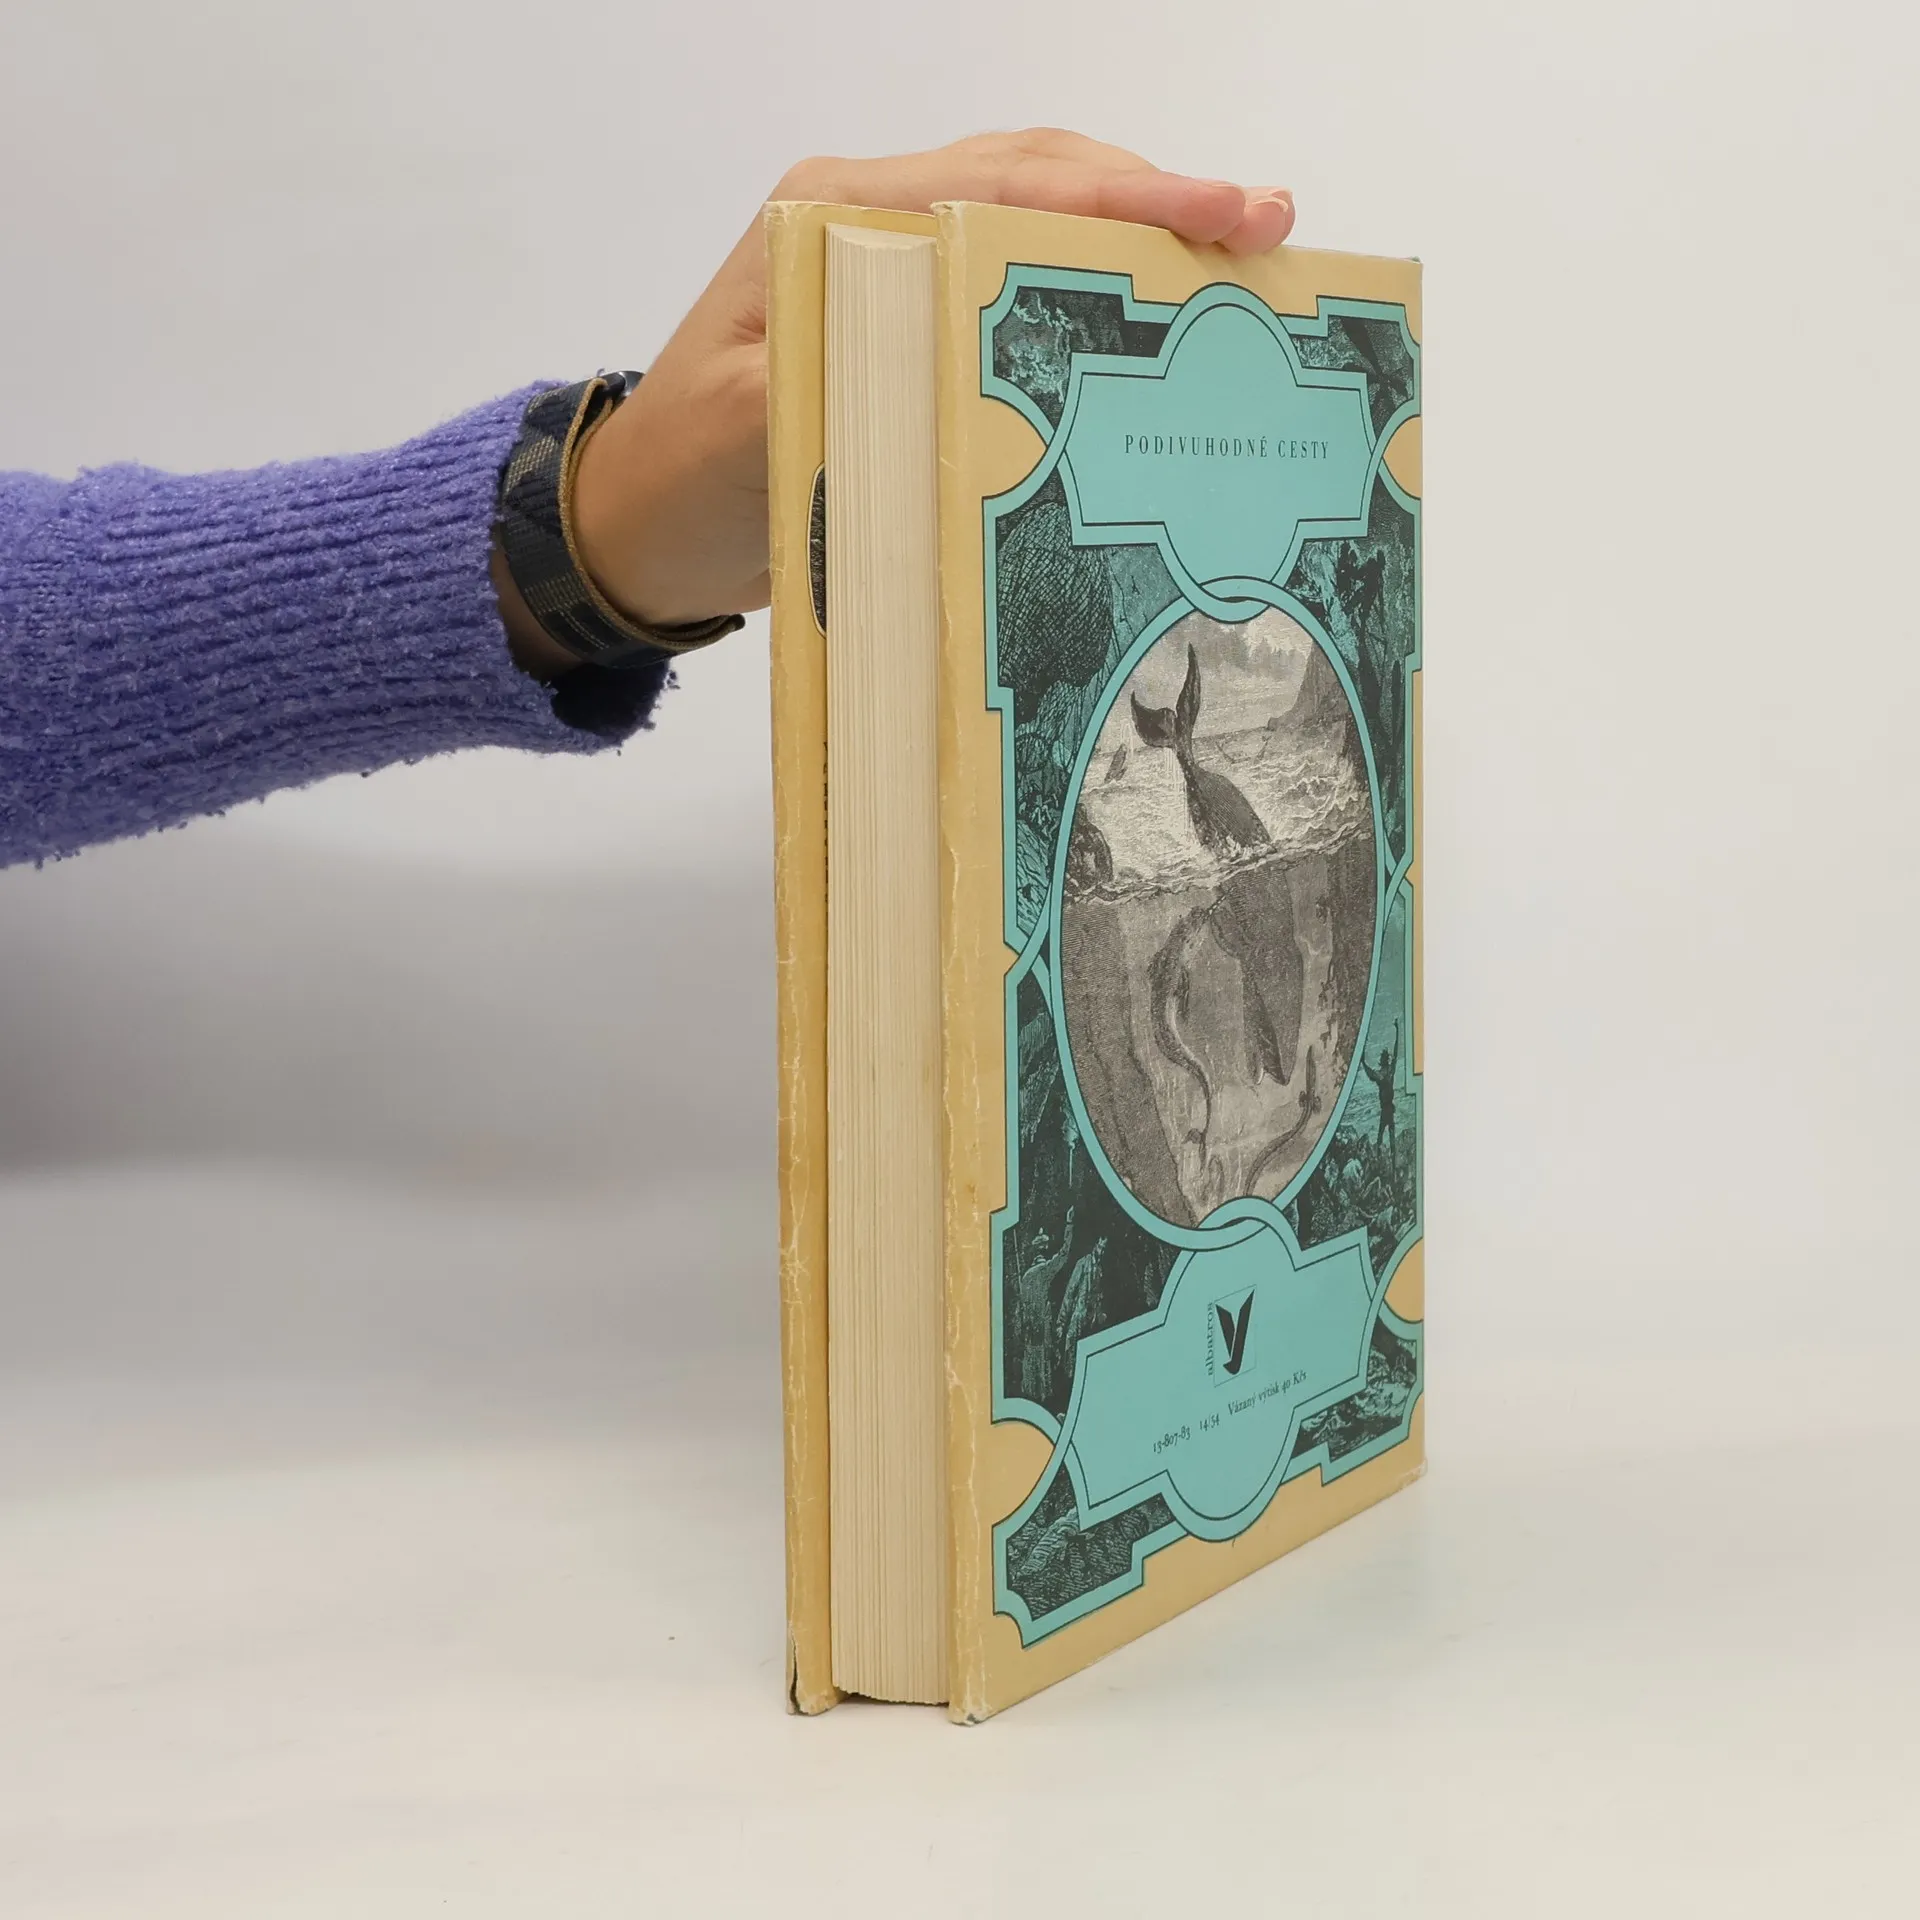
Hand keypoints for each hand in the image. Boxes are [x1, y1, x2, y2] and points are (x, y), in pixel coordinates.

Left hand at [502, 131, 1294, 674]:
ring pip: (1039, 216)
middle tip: (1267, 226)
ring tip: (1244, 257)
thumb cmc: (684, 477)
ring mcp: (896, 264)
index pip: (1000, 183)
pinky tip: (1162, 315)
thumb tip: (962, 356)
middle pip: (1038, 177)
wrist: (638, 521)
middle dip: (1157, 196)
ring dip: (1139, 232)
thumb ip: (845, 382)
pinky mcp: (913, 322)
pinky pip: (1018, 282)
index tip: (1222, 213)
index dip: (1120, 196)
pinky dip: (1096, 288)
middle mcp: (871, 220)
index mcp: (833, 218)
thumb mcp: (751, 434)